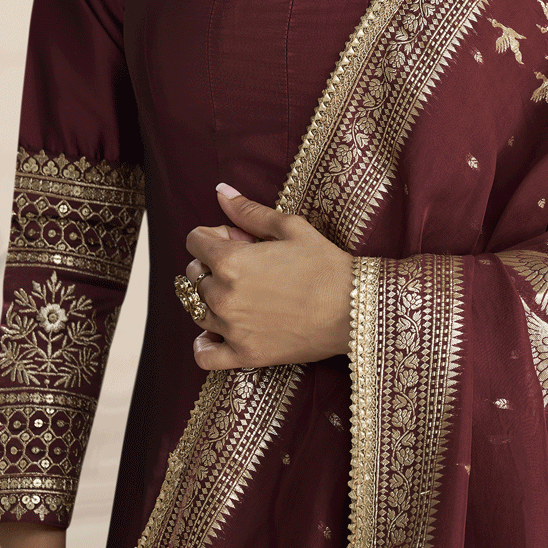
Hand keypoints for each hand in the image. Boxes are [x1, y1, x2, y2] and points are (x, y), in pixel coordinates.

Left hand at [185, 184, 351, 369]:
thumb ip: (248, 211)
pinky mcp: (244, 355)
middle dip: (214, 265)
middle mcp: (223, 296)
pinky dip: (205, 343)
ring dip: (212, 298)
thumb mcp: (290, 227)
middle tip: (248, 267)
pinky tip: (220, 332)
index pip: (194, 241)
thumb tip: (220, 192)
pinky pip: (204, 355)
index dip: (215, 235)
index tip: (238, 240)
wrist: (353, 308)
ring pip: (197, 309)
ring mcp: (231, 329)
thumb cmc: (325, 264)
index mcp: (230, 260)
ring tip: (244, 295)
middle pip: (194, 275)